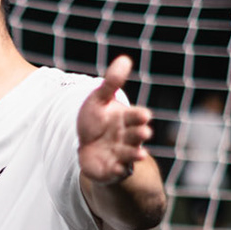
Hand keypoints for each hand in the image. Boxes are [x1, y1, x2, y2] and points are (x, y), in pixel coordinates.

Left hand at [77, 56, 153, 184]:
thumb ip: (111, 83)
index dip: (139, 116)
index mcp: (126, 119)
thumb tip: (124, 58)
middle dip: (140, 134)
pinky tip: (116, 168)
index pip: (136, 116)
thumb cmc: (97, 121)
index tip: (144, 115)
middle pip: (135, 136)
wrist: (86, 146)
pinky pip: (116, 171)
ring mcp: (120, 154)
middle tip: (144, 133)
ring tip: (140, 154)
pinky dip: (117, 170)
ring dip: (135, 154)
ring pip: (130, 154)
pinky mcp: (111, 169)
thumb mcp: (99, 99)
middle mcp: (127, 137)